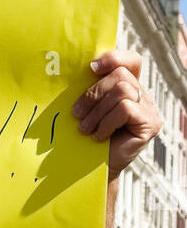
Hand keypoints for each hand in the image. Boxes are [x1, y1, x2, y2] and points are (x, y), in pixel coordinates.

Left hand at [72, 50, 161, 175]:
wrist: (92, 169)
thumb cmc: (86, 137)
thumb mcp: (87, 108)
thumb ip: (90, 88)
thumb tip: (83, 68)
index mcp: (128, 87)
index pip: (130, 60)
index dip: (113, 58)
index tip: (91, 68)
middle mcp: (142, 95)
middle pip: (120, 75)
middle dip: (94, 94)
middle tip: (77, 114)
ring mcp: (149, 109)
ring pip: (122, 91)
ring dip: (97, 111)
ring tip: (85, 129)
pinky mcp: (150, 124)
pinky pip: (126, 109)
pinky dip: (107, 122)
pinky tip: (99, 136)